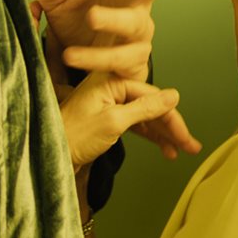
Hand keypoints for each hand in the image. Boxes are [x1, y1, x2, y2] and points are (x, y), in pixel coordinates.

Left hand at [19, 0, 182, 82]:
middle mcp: (137, 4)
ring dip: (114, 18)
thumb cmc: (81, 25)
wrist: (86, 67)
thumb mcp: (60, 0)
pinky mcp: (133, 62)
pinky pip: (118, 58)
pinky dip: (94, 56)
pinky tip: (72, 54)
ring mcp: (138, 34)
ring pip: (134, 23)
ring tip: (91, 15)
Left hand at [60, 71, 183, 171]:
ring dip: (164, 135)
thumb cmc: (72, 137)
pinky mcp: (107, 119)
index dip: (171, 118)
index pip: (151, 96)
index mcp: (110, 80)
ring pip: (145, 117)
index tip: (184, 136)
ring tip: (182, 151)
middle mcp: (111, 88)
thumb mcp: (113, 122)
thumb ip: (145, 108)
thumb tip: (173, 96)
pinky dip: (149, 137)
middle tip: (190, 146)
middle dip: (172, 127)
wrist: (48, 156)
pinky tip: (165, 149)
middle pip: (151, 106)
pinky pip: (135, 124)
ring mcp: (109, 103)